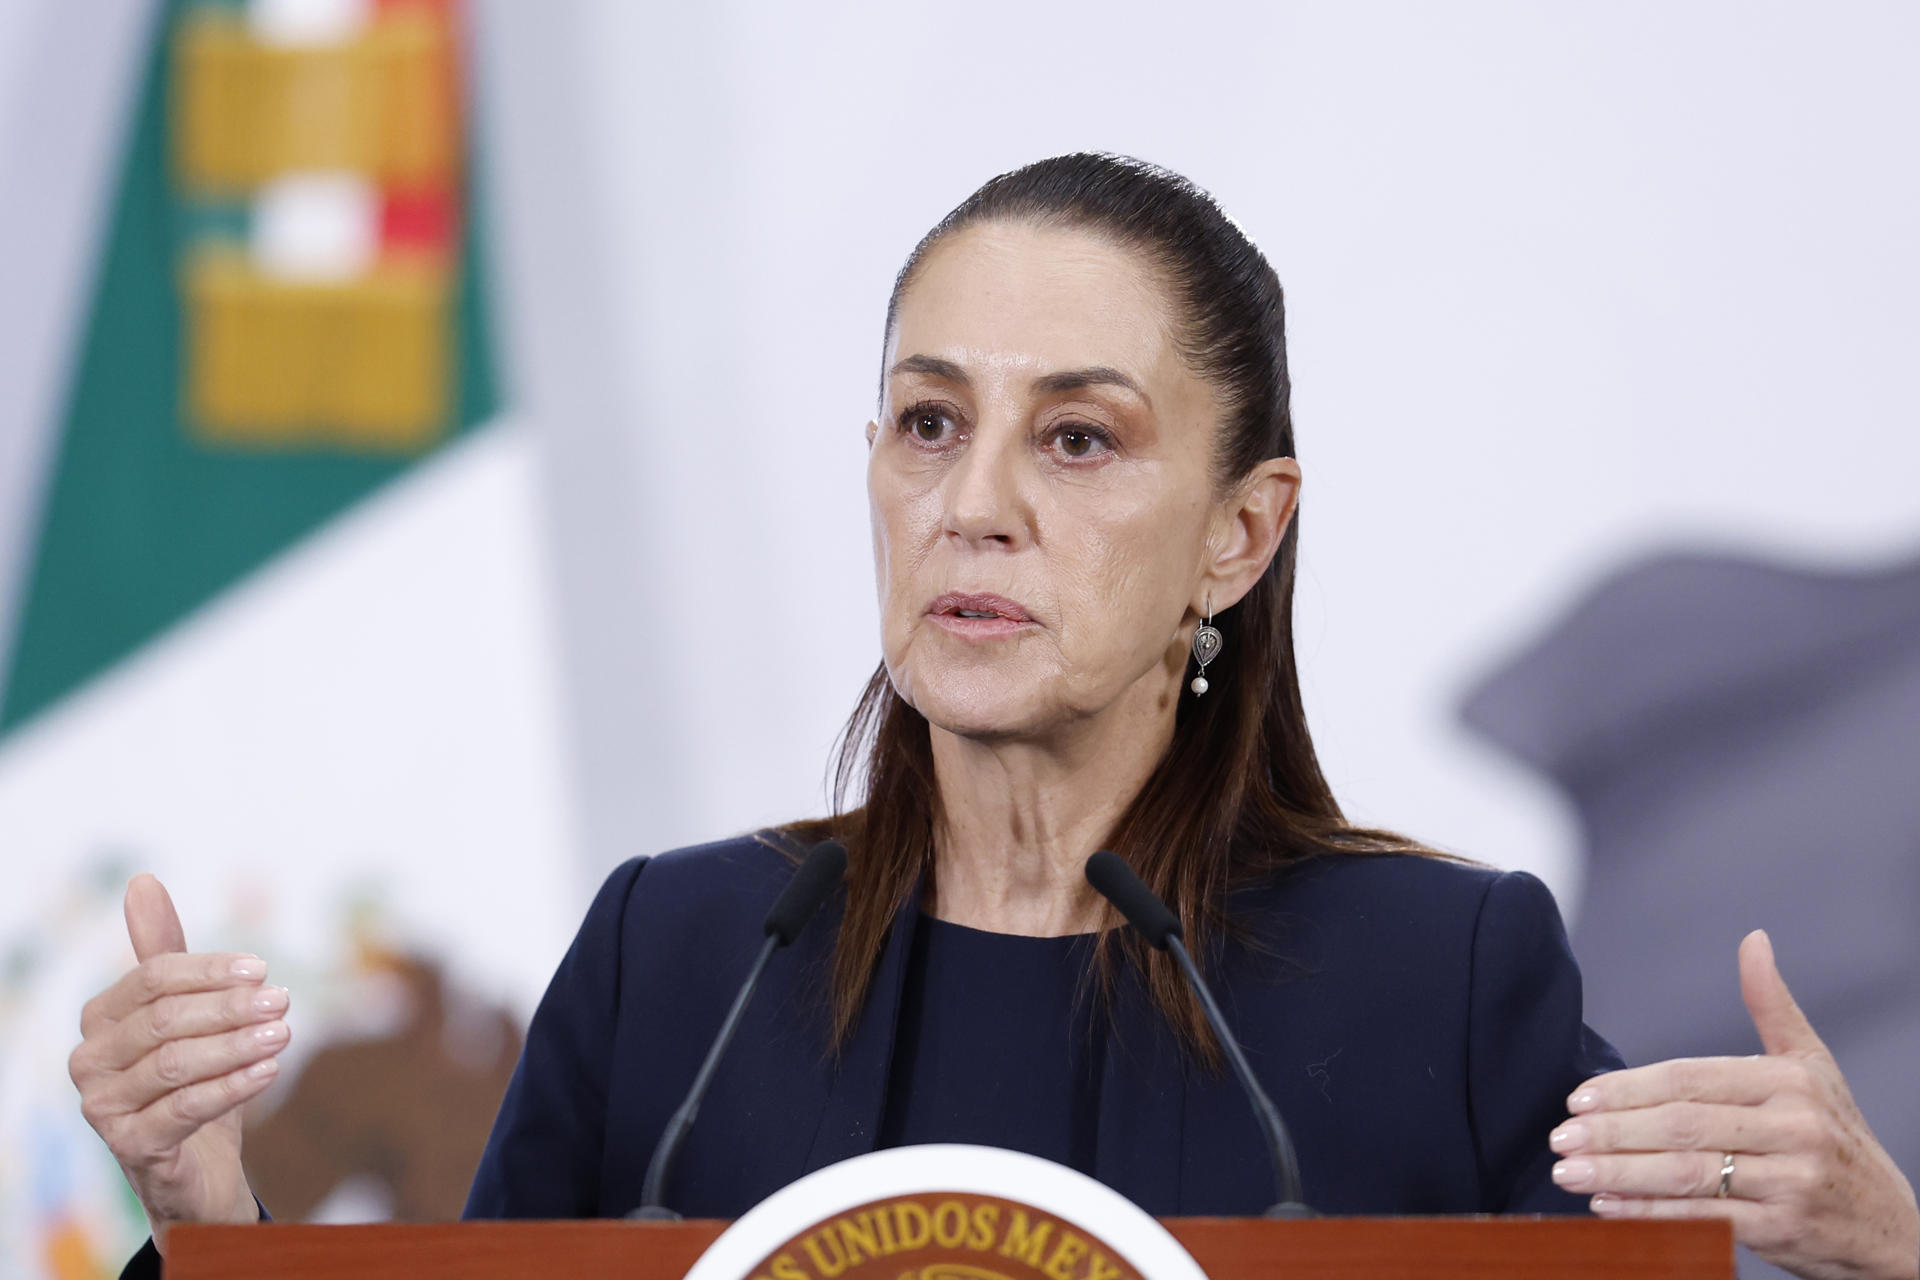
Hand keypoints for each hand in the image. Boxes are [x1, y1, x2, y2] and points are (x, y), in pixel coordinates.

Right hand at [69, 875, 288, 1251]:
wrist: (194, 1164)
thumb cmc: (189, 1077)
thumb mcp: (184, 1012)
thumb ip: (164, 951)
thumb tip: (142, 881)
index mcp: (99, 1018)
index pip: (152, 978)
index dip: (209, 971)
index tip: (262, 968)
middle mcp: (88, 1061)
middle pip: (166, 1020)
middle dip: (230, 1007)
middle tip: (283, 998)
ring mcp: (103, 1108)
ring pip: (177, 1064)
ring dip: (238, 1044)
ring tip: (284, 1031)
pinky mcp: (130, 1147)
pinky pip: (185, 1109)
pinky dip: (233, 1085)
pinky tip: (270, 1070)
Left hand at [1548, 930, 1918, 1279]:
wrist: (1890, 1227)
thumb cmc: (1836, 1136)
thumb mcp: (1812, 1065)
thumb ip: (1772, 1006)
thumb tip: (1753, 939)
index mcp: (1790, 1081)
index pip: (1689, 1080)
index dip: (1628, 1088)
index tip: (1578, 1099)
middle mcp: (1794, 1128)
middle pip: (1681, 1126)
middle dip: (1612, 1132)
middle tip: (1559, 1137)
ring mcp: (1791, 1181)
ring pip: (1687, 1173)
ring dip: (1620, 1174)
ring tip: (1570, 1173)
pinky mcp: (1785, 1229)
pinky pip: (1705, 1219)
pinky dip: (1651, 1214)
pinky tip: (1608, 1209)